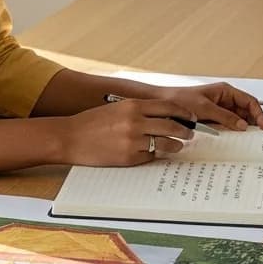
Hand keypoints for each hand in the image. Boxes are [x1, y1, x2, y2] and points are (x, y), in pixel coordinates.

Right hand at [59, 98, 196, 165]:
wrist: (70, 137)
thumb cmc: (93, 122)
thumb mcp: (118, 108)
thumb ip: (140, 110)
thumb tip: (165, 115)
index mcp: (133, 106)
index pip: (169, 107)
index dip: (184, 113)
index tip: (192, 118)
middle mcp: (135, 122)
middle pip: (172, 125)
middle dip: (186, 131)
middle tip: (191, 134)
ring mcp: (132, 141)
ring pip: (166, 143)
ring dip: (176, 145)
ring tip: (178, 145)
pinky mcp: (128, 158)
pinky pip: (151, 157)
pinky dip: (156, 155)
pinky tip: (156, 153)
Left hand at [151, 82, 262, 130]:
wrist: (163, 105)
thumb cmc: (180, 100)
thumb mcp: (205, 109)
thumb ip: (225, 117)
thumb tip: (242, 125)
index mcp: (225, 91)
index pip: (250, 102)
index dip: (259, 114)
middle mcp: (224, 99)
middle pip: (246, 112)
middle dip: (253, 123)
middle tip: (259, 137)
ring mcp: (218, 109)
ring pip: (237, 120)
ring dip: (243, 129)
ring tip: (249, 140)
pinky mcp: (212, 119)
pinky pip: (227, 125)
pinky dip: (232, 132)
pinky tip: (233, 140)